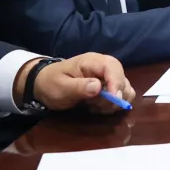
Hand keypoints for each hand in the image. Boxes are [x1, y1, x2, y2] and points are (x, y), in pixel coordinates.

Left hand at [15, 53, 135, 113]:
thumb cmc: (51, 83)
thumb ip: (78, 87)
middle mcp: (104, 67)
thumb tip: (98, 87)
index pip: (112, 67)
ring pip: (125, 89)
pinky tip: (98, 108)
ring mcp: (107, 77)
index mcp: (93, 61)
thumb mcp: (60, 87)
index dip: (116, 82)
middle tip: (97, 106)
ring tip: (96, 107)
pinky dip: (113, 105)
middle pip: (122, 78)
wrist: (44, 85)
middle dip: (114, 95)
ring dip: (115, 102)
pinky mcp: (108, 87)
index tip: (113, 99)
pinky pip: (121, 96)